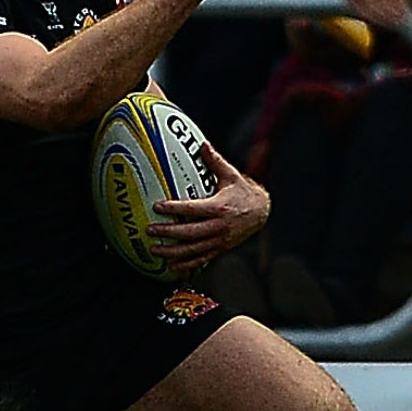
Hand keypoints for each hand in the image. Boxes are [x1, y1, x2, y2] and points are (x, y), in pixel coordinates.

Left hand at [148, 144, 270, 273]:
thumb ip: (215, 161)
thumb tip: (202, 144)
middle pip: (189, 233)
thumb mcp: (231, 175)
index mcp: (219, 207)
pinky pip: (201, 260)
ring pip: (193, 250)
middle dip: (168, 233)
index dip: (174, 208)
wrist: (261, 212)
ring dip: (172, 252)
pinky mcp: (220, 249)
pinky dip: (186, 265)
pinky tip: (171, 266)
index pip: (192, 209)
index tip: (157, 207)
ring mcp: (219, 240)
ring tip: (155, 250)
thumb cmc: (242, 192)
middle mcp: (219, 227)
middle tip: (150, 230)